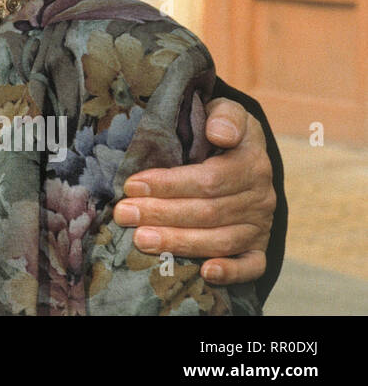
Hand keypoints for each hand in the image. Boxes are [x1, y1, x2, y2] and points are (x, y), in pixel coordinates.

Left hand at [112, 98, 275, 285]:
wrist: (243, 153)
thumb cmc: (221, 130)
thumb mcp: (226, 112)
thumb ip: (225, 116)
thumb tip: (219, 132)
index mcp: (250, 162)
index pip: (208, 179)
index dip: (169, 184)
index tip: (131, 184)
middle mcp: (260, 197)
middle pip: (207, 212)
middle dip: (161, 214)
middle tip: (123, 214)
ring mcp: (260, 225)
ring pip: (220, 240)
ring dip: (178, 242)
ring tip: (140, 240)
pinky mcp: (258, 247)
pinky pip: (251, 265)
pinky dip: (230, 272)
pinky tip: (204, 273)